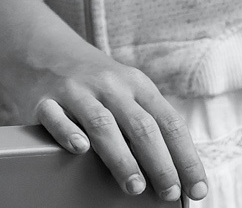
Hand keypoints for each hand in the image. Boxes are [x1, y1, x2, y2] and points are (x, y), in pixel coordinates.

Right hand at [0, 0, 206, 200]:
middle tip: (169, 192)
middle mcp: (110, 85)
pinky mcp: (45, 99)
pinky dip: (68, 132)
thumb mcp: (127, 92)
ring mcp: (76, 91)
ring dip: (122, 157)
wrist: (45, 49)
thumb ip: (148, 124)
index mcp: (136, 85)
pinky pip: (56, 116)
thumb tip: (177, 173)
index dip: (186, 157)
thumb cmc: (97, 84)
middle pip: (141, 125)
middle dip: (159, 162)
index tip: (197, 189)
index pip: (170, 122)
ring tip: (135, 186)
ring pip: (103, 124)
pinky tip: (80, 149)